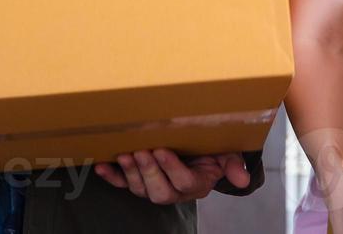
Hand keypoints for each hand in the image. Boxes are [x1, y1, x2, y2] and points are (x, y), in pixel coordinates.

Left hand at [92, 149, 250, 204]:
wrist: (201, 152)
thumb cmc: (214, 150)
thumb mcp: (228, 154)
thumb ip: (233, 164)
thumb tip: (242, 179)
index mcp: (197, 183)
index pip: (185, 181)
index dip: (172, 168)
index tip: (162, 150)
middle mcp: (175, 191)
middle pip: (160, 192)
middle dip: (149, 172)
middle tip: (142, 152)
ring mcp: (155, 187)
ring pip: (141, 190)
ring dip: (130, 174)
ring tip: (125, 155)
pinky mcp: (139, 181)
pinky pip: (123, 184)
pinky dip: (111, 177)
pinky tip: (100, 166)